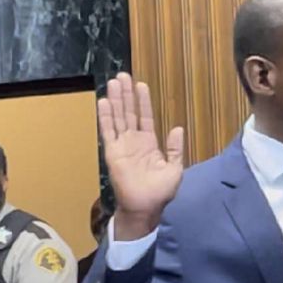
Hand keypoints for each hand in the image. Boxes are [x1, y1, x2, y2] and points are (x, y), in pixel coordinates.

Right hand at [98, 72, 184, 238]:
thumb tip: (177, 128)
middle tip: (122, 76)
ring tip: (113, 82)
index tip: (141, 85)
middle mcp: (134, 141)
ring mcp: (122, 145)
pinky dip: (106, 117)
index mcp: (149, 143)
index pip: (145, 116)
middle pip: (129, 112)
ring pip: (118, 117)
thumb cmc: (160, 191)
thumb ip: (175, 148)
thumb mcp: (174, 168)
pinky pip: (108, 131)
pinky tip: (104, 102)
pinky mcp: (112, 152)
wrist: (146, 206)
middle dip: (126, 94)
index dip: (143, 101)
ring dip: (116, 100)